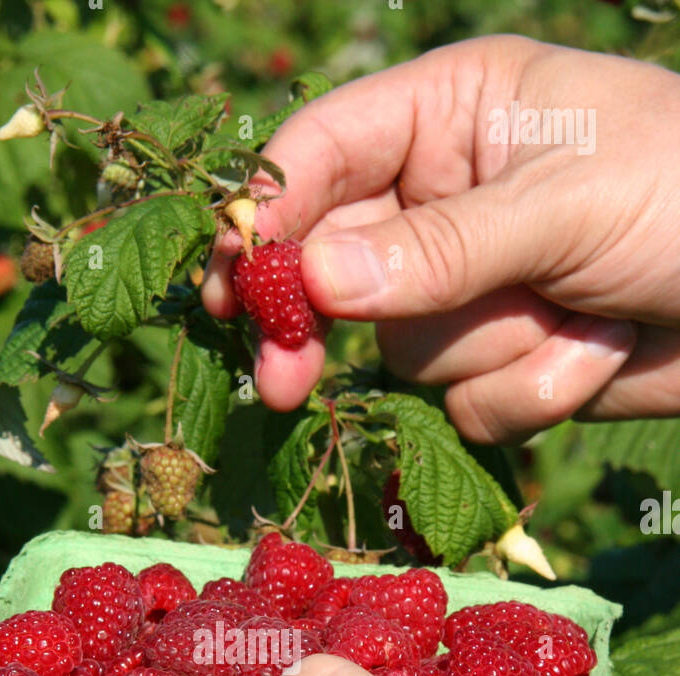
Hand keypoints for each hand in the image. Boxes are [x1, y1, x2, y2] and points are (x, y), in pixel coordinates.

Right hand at [203, 36, 679, 442]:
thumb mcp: (564, 203)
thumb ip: (440, 247)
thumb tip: (318, 285)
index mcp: (450, 115)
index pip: (321, 157)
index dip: (265, 222)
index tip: (231, 290)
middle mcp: (443, 201)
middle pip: (334, 271)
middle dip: (323, 326)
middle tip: (284, 382)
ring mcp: (471, 289)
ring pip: (410, 354)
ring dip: (495, 350)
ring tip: (582, 311)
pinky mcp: (505, 362)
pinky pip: (468, 405)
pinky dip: (534, 392)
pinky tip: (600, 348)